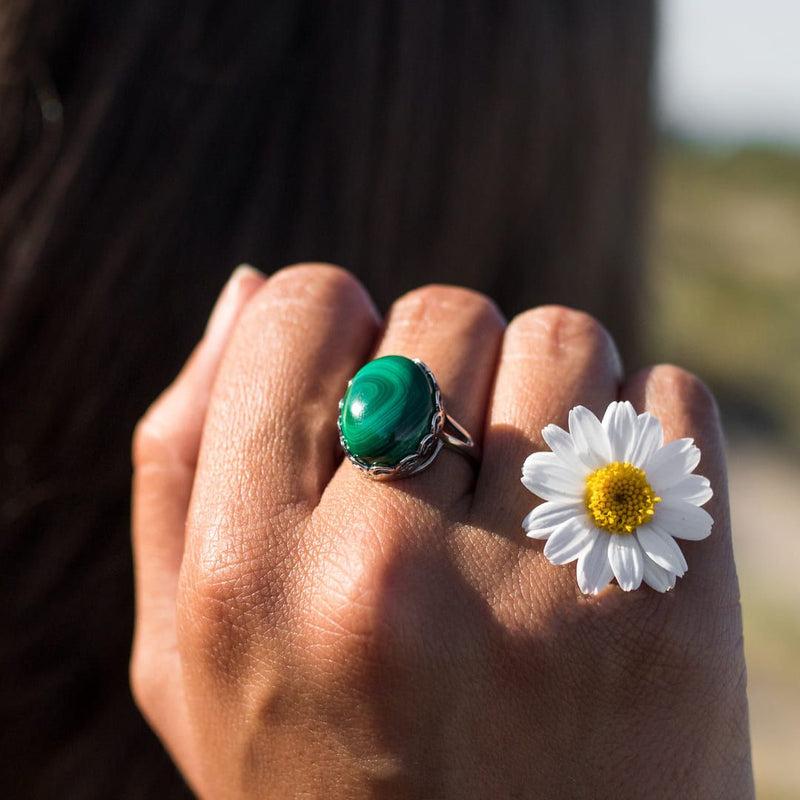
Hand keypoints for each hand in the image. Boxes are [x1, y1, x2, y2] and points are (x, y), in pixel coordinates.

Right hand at [131, 264, 752, 797]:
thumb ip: (187, 461)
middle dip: (449, 367)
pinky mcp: (675, 609)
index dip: (340, 324)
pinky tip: (609, 524)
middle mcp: (385, 577)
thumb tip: (252, 288)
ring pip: (563, 338)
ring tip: (529, 496)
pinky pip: (669, 406)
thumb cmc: (329, 777)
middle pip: (444, 313)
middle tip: (452, 471)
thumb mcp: (198, 654)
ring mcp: (542, 593)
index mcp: (252, 577)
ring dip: (548, 391)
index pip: (306, 310)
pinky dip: (644, 436)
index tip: (365, 388)